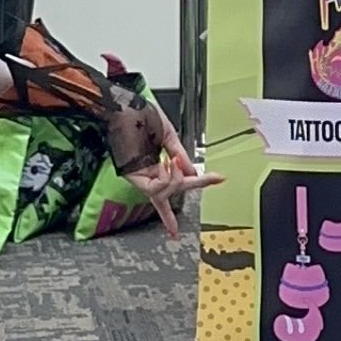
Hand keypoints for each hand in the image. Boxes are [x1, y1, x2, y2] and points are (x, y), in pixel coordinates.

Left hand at [105, 95, 218, 240]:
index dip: (170, 216)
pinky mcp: (133, 176)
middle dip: (195, 183)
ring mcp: (140, 176)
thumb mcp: (168, 136)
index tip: (174, 234)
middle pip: (174, 192)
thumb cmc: (141, 115)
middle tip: (214, 177)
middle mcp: (147, 175)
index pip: (167, 192)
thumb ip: (181, 157)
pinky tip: (166, 164)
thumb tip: (193, 173)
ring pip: (166, 192)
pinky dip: (167, 178)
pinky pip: (156, 188)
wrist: (126, 107)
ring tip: (175, 160)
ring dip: (178, 178)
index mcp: (155, 166)